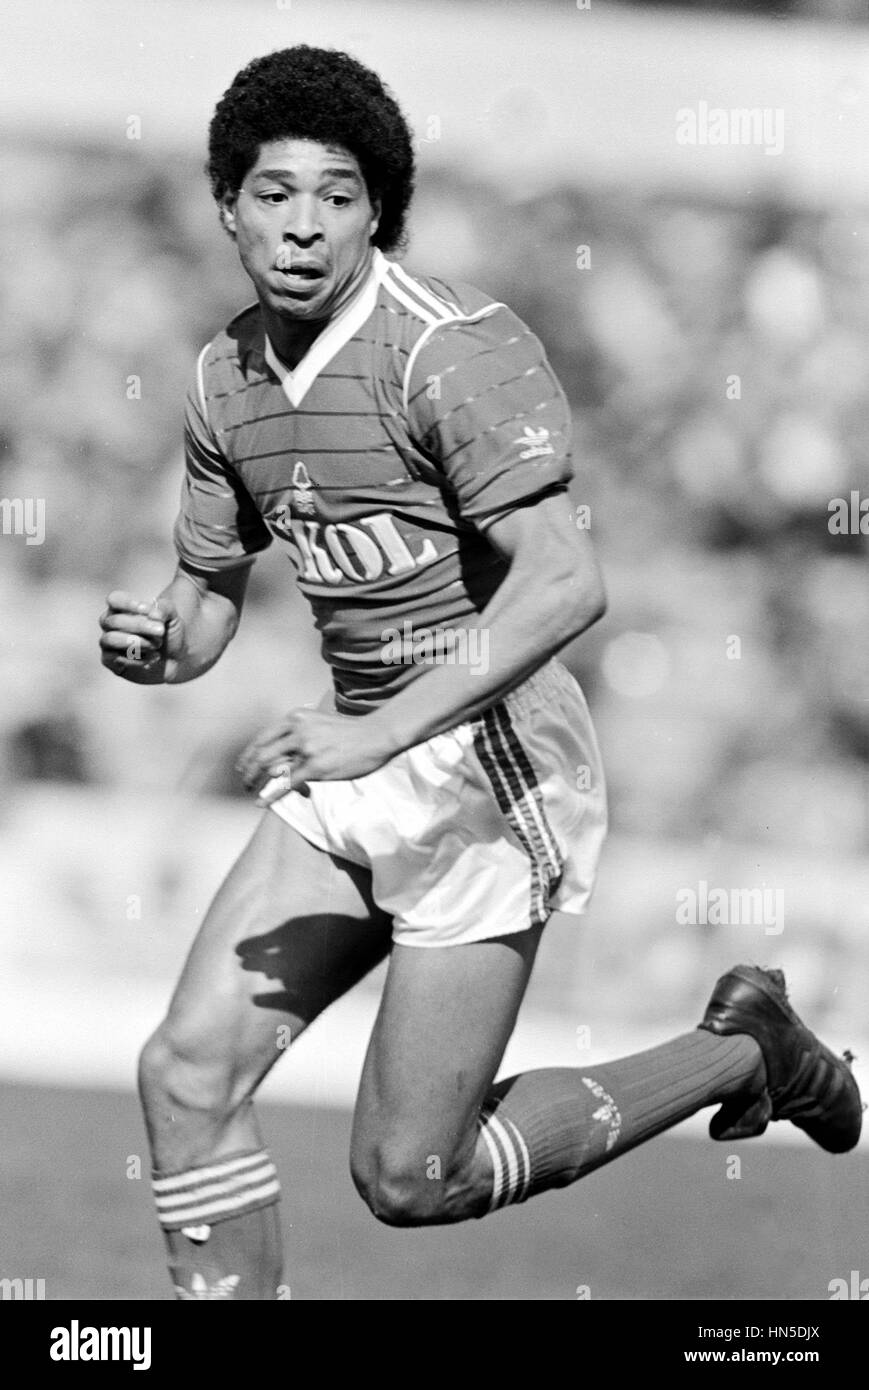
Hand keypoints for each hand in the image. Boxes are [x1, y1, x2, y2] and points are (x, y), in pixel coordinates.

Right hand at [99, 591, 184, 683]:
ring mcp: (108, 642)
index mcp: (122, 608)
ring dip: (136, 642)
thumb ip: (164, 609)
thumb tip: (152, 614)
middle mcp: (110, 624)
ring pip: (110, 639)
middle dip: (139, 626)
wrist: (174, 659)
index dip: (127, 604)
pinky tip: (153, 658)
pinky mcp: (109, 661)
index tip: (146, 610)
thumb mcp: (172, 617)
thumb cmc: (167, 633)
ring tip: (156, 645)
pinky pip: (112, 658)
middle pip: (114, 621)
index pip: (114, 599)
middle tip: (160, 631)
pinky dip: (135, 659)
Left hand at [237, 708, 394, 799]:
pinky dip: (270, 796)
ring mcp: (305, 748)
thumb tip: (286, 756)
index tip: (242, 766)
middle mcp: (297, 730)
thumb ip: (301, 735)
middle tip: (244, 782)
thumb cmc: (352, 732)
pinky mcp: (315, 767)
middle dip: (248, 770)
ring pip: (271, 768)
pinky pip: (286, 784)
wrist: (376, 735)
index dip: (249, 754)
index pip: (262, 737)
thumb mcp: (320, 723)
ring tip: (252, 792)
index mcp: (296, 718)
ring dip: (257, 783)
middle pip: (261, 753)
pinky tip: (261, 804)